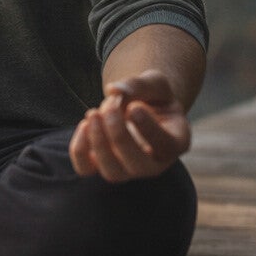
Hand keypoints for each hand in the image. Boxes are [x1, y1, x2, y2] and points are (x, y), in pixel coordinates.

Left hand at [69, 69, 190, 181]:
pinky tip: (84, 125)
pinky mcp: (101, 164)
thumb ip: (139, 84)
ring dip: (99, 143)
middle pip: (138, 166)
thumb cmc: (153, 96)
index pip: (166, 147)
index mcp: (176, 142)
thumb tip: (113, 90)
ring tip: (93, 113)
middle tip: (110, 107)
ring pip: (112, 173)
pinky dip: (79, 150)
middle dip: (119, 136)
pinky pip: (86, 169)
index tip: (134, 107)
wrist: (138, 107)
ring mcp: (127, 168)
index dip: (148, 129)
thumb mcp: (154, 83)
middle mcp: (154, 163)